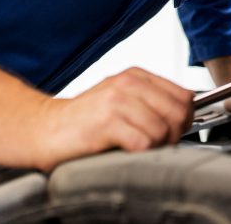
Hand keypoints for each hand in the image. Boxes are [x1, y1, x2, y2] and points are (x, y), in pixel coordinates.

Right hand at [36, 67, 193, 169]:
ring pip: (162, 130)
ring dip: (155, 147)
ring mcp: (117, 101)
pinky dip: (140, 153)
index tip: (174, 132)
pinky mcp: (106, 121)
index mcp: (136, 75)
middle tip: (159, 146)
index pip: (183, 95)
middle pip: (178, 113)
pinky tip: (125, 151)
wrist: (44, 129)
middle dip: (174, 135)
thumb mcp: (121, 100)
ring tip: (138, 149)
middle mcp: (128, 84)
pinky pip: (143, 143)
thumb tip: (186, 113)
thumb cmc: (85, 120)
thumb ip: (151, 102)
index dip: (185, 119)